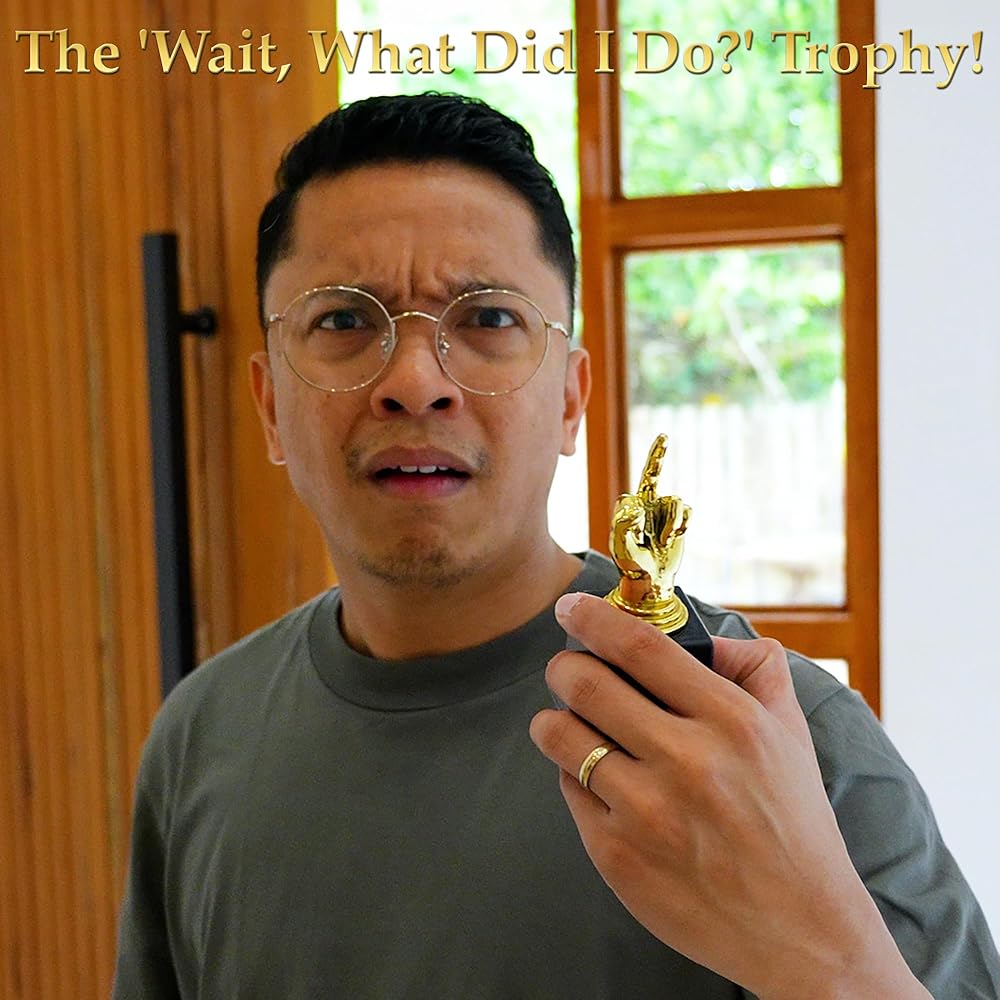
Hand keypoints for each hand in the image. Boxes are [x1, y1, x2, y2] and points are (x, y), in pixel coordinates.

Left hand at [529, 594, 929, 999]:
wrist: (800, 933)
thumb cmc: (794, 823)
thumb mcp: (792, 733)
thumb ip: (756, 668)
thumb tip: (707, 633)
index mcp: (732, 722)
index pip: (640, 647)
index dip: (593, 617)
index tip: (570, 606)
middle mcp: (687, 763)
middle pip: (584, 683)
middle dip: (564, 665)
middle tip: (569, 669)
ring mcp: (646, 813)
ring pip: (558, 734)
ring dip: (556, 719)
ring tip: (572, 722)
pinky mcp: (616, 857)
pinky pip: (566, 788)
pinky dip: (573, 773)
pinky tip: (600, 778)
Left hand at [609, 436, 688, 605]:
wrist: (650, 580)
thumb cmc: (631, 564)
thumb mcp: (621, 546)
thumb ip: (623, 524)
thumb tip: (637, 506)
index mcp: (628, 508)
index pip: (630, 491)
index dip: (636, 496)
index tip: (653, 452)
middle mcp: (645, 505)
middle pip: (652, 477)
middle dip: (658, 455)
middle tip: (663, 436)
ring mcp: (662, 512)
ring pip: (674, 501)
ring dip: (671, 521)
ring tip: (664, 540)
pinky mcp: (678, 521)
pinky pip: (685, 511)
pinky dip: (681, 524)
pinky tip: (672, 537)